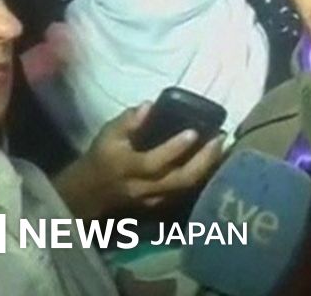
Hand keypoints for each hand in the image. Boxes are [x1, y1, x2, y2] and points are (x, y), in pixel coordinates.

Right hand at [55, 103, 225, 218]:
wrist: (90, 192)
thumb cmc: (102, 156)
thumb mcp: (107, 134)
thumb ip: (128, 121)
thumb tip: (149, 105)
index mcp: (126, 167)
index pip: (153, 162)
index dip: (174, 149)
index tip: (194, 132)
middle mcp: (142, 186)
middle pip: (178, 180)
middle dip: (202, 161)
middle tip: (219, 139)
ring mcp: (153, 199)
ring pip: (185, 188)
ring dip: (206, 168)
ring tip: (220, 146)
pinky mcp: (160, 204)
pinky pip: (185, 192)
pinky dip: (201, 176)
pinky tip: (212, 160)